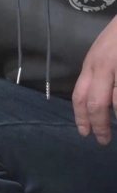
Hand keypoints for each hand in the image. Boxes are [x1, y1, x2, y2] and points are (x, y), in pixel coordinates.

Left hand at [72, 16, 116, 144]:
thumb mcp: (103, 52)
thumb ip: (98, 73)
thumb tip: (96, 102)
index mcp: (92, 64)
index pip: (79, 96)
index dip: (80, 118)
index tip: (84, 133)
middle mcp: (104, 66)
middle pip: (96, 104)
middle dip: (99, 126)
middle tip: (103, 140)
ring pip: (116, 103)